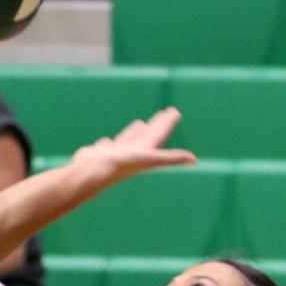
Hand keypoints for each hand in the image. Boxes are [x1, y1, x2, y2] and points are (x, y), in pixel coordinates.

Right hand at [70, 108, 196, 194]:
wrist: (91, 172)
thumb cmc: (120, 165)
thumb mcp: (149, 158)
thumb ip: (171, 158)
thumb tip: (194, 160)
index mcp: (144, 155)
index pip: (159, 135)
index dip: (167, 124)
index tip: (174, 112)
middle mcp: (132, 155)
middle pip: (148, 136)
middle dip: (157, 125)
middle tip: (166, 113)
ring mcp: (116, 155)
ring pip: (129, 140)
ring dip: (136, 133)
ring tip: (141, 124)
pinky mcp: (101, 154)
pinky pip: (109, 145)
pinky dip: (111, 142)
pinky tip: (108, 142)